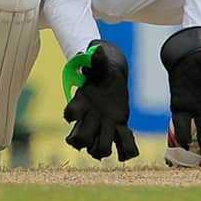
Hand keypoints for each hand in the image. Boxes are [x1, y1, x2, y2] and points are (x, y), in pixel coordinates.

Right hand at [63, 40, 139, 161]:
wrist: (110, 78)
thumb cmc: (102, 72)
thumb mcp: (101, 65)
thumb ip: (96, 60)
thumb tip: (96, 50)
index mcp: (81, 104)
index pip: (70, 114)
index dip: (71, 116)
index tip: (74, 115)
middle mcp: (88, 120)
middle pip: (80, 139)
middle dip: (85, 140)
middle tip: (98, 129)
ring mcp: (102, 127)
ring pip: (97, 149)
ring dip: (102, 149)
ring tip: (113, 138)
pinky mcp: (118, 129)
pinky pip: (121, 145)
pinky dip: (126, 150)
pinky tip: (130, 149)